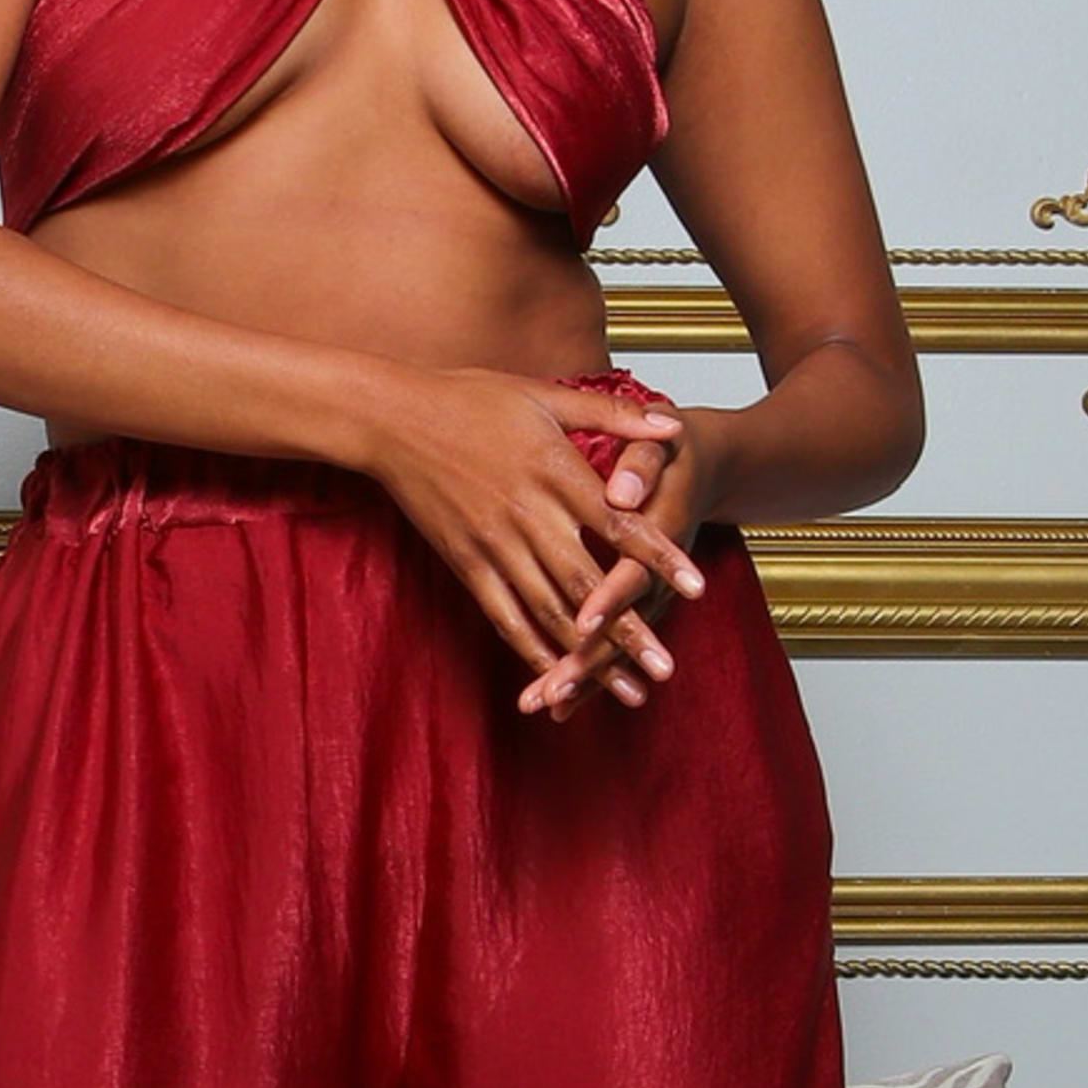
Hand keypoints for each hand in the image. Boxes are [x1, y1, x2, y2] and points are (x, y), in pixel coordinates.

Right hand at [352, 369, 707, 715]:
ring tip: (627, 692)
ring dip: (590, 655)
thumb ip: (611, 414)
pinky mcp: (466, 563)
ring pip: (549, 611)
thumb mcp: (543, 395)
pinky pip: (503, 617)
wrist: (390, 418)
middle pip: (588, 584)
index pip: (619, 524)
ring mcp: (494, 544)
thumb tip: (668, 425)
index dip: (659, 558)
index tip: (697, 588)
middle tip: (666, 669)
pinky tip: (558, 679)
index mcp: (554, 471)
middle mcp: (527, 515)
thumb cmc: (469, 399)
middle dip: (630, 631)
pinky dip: (532, 651)